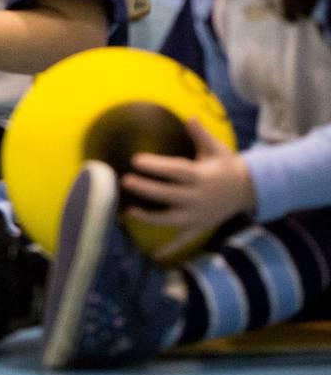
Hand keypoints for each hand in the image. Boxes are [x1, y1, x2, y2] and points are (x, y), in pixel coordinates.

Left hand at [123, 121, 255, 259]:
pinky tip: (155, 256)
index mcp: (201, 176)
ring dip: (150, 218)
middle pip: (169, 194)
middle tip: (125, 181)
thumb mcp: (217, 149)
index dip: (156, 166)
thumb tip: (190, 118)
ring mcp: (199, 214)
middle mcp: (199, 197)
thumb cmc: (227, 165)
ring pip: (172, 219)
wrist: (250, 189)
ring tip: (129, 211)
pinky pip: (185, 239)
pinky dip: (171, 248)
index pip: (175, 170)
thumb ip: (201, 135)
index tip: (136, 159)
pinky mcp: (201, 226)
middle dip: (147, 189)